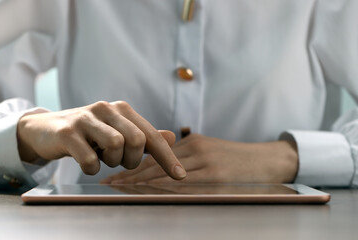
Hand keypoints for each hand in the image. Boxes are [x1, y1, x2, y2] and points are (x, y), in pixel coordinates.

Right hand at [17, 101, 185, 178]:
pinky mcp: (68, 131)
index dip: (167, 157)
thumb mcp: (117, 132)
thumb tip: (173, 137)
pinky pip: (90, 159)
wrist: (47, 129)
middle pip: (136, 140)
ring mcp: (86, 118)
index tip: (180, 176)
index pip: (151, 135)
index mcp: (123, 110)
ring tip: (101, 157)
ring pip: (115, 145)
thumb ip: (144, 136)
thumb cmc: (89, 134)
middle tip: (118, 160)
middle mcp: (107, 109)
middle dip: (131, 159)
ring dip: (111, 162)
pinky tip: (86, 161)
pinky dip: (91, 168)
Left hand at [100, 134, 297, 183]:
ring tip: (119, 187)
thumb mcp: (211, 150)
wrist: (268, 160)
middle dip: (131, 172)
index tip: (115, 170)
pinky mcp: (214, 176)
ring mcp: (204, 162)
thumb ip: (188, 155)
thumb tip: (163, 166)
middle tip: (108, 180)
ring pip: (165, 173)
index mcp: (192, 142)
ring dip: (140, 181)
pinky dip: (162, 189)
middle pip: (156, 163)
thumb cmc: (238, 158)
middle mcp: (195, 149)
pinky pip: (183, 184)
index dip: (135, 163)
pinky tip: (147, 194)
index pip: (156, 154)